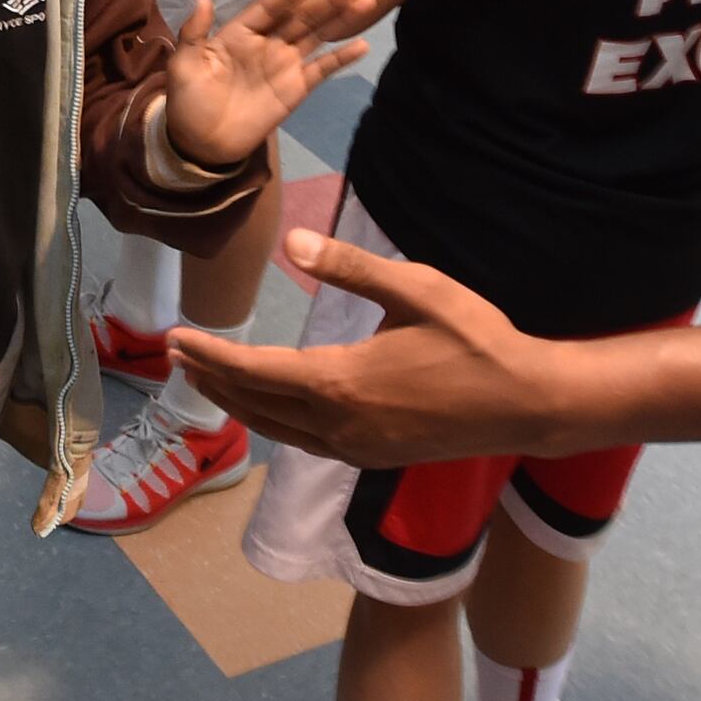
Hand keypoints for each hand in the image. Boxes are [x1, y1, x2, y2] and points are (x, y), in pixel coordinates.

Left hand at [162, 0, 373, 168]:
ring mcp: (284, 65)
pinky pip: (322, 69)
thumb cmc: (189, 101)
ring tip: (366, 1)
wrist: (202, 143)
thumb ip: (194, 32)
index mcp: (241, 33)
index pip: (270, 7)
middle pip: (302, 16)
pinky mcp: (296, 88)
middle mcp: (267, 43)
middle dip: (328, 0)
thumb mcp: (185, 64)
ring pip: (317, 35)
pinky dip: (342, 57)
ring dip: (341, 19)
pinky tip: (362, 45)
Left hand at [169, 233, 592, 466]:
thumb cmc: (475, 340)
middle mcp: (339, 425)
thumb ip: (350, 268)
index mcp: (340, 383)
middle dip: (212, 380)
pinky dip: (274, 423)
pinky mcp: (373, 457)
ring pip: (277, 430)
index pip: (254, 371)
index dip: (210, 356)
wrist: (526, 404)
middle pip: (256, 405)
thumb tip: (293, 243)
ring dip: (239, 405)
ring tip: (208, 382)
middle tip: (176, 356)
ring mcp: (356, 448)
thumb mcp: (416, 289)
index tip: (175, 339)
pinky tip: (270, 408)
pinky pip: (305, 443)